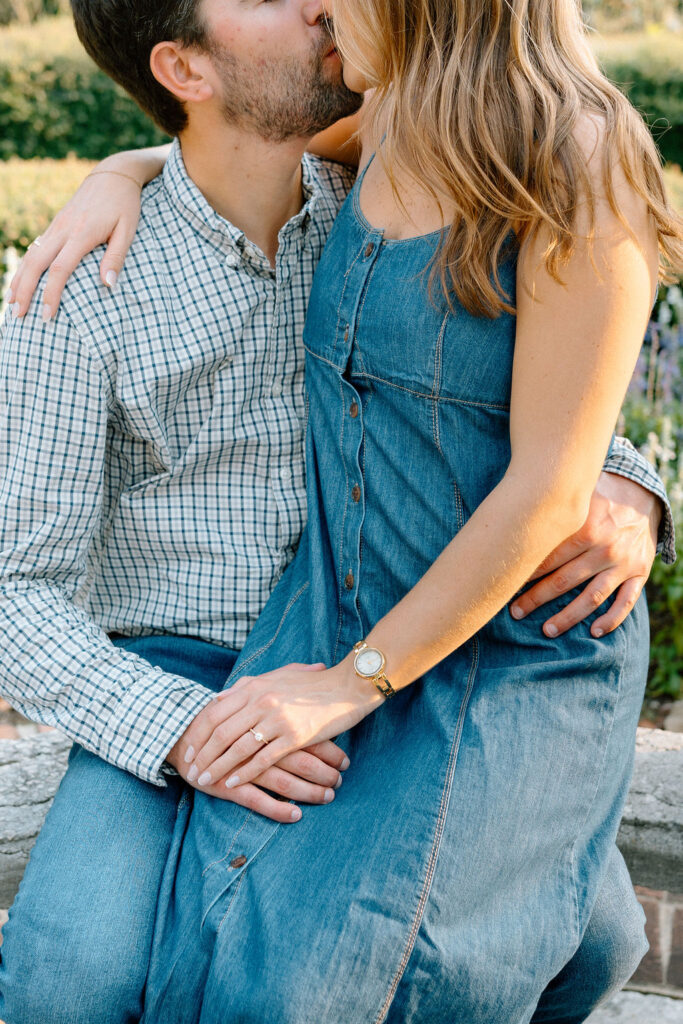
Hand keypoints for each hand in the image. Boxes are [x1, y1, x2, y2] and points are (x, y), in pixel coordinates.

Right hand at [7, 170, 141, 319]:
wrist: (113, 175)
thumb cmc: (125, 206)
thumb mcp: (128, 231)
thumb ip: (116, 258)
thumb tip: (108, 285)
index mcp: (82, 233)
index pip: (61, 269)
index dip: (51, 294)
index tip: (47, 316)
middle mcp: (63, 229)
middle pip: (36, 263)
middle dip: (25, 291)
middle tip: (19, 316)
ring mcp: (56, 226)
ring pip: (30, 255)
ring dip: (19, 280)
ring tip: (11, 304)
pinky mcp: (55, 225)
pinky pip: (34, 248)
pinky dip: (24, 267)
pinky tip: (20, 282)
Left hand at [173, 658, 380, 802]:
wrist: (348, 686)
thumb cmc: (312, 683)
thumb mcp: (276, 676)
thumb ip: (246, 686)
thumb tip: (217, 697)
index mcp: (255, 686)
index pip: (215, 713)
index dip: (198, 733)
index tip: (188, 750)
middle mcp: (262, 701)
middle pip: (221, 732)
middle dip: (202, 754)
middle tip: (191, 771)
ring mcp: (278, 718)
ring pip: (238, 747)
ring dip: (218, 767)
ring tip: (205, 780)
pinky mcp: (294, 735)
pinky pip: (262, 759)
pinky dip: (244, 773)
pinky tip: (232, 783)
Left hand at [509, 472, 659, 636]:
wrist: (644, 498)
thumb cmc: (599, 497)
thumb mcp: (578, 495)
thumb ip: (553, 507)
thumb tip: (512, 513)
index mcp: (588, 526)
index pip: (550, 556)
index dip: (527, 572)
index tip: (506, 584)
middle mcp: (605, 548)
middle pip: (565, 580)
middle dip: (537, 598)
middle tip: (515, 611)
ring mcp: (623, 563)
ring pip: (592, 597)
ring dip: (568, 616)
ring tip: (547, 631)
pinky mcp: (640, 573)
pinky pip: (626, 602)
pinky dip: (611, 619)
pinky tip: (593, 632)